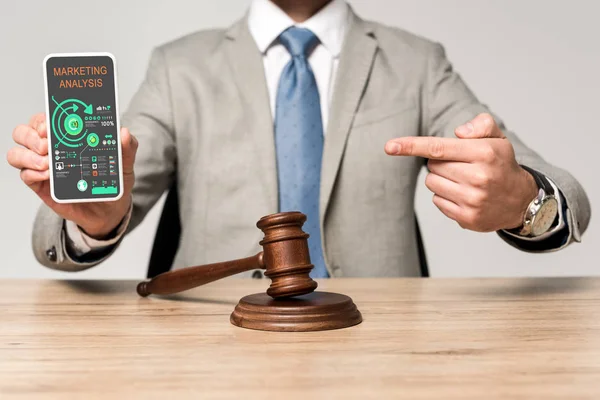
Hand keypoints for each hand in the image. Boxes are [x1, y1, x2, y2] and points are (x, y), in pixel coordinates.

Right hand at [7, 113, 137, 237]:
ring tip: (49, 163)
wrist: (108, 210)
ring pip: (18, 154)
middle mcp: (50, 149)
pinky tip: (49, 175)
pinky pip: (25, 175)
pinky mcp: (41, 185)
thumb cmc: (112, 182)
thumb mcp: (124, 165)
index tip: (50, 126)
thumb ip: (127, 148)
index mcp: (66, 137)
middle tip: (48, 145)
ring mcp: (43, 167)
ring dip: (28, 155)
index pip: (44, 120)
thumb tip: (124, 133)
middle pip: (24, 132)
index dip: (42, 120)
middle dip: (31, 135)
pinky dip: (33, 173)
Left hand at [384, 113, 537, 231]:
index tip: (389, 146)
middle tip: (461, 165)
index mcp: (483, 153)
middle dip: (441, 163)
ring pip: (432, 183)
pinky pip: (437, 201)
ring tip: (463, 180)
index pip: (438, 147)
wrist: (520, 201)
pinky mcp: (467, 218)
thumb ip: (480, 125)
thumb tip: (458, 133)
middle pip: (432, 166)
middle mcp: (478, 177)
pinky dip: (445, 197)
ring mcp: (472, 200)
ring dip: (441, 179)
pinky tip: (464, 195)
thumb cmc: (501, 165)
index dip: (411, 146)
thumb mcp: (498, 139)